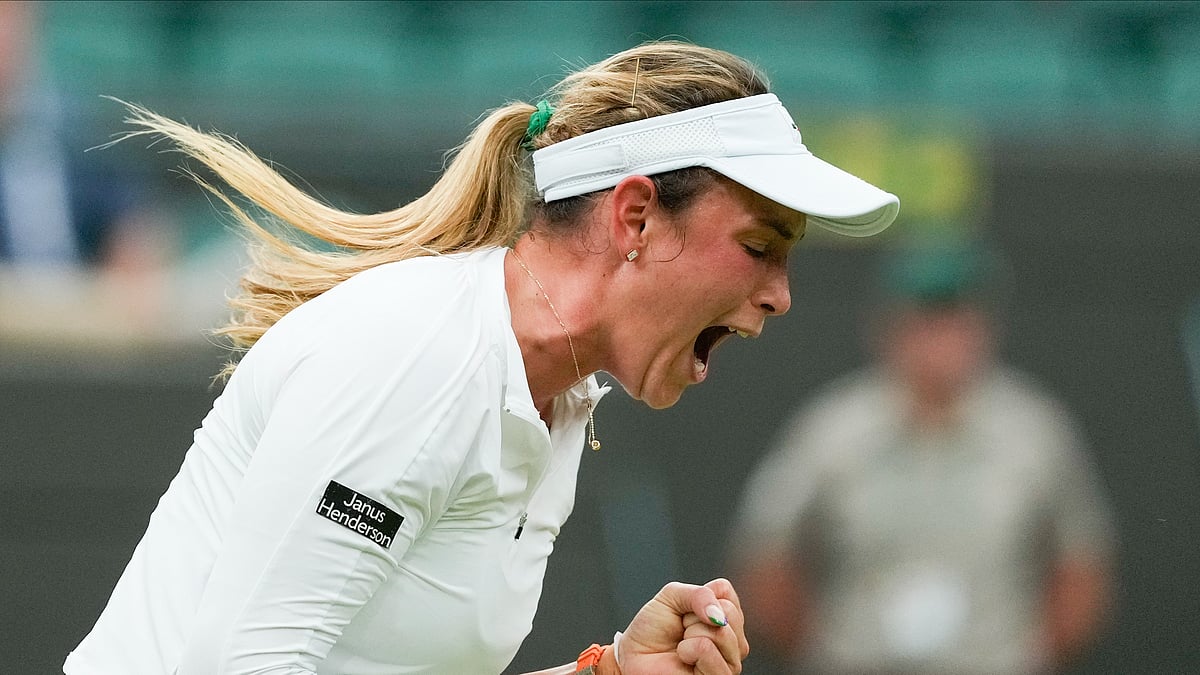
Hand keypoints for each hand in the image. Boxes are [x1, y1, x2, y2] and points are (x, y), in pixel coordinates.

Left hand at [615, 578, 748, 674]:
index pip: (725, 591)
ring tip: (683, 644)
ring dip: (691, 633)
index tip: (685, 612)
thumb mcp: (672, 596)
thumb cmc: (653, 628)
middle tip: (682, 629)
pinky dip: (688, 649)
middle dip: (694, 617)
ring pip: (720, 632)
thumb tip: (718, 615)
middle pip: (728, 612)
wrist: (635, 655)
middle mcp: (733, 640)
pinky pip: (707, 649)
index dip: (698, 597)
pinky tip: (684, 656)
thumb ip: (699, 594)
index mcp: (725, 616)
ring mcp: (728, 661)